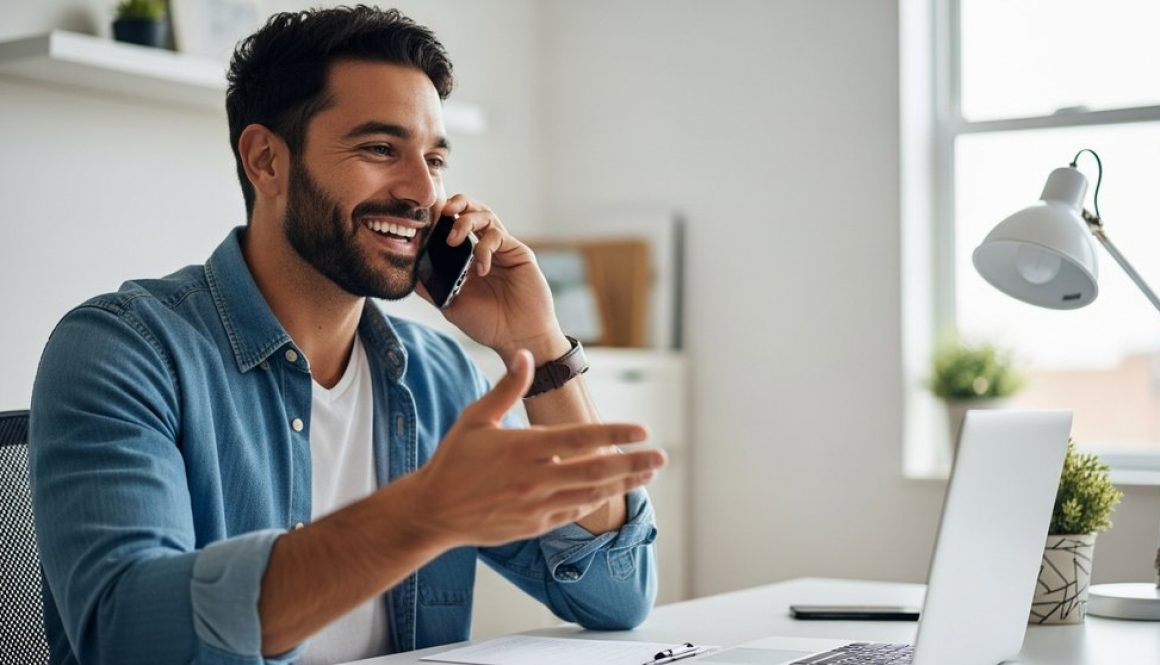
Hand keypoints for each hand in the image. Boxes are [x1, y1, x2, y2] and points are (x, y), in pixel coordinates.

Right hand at [411, 350, 666, 546]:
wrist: (433, 510)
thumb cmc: (454, 460)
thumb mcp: (476, 418)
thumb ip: (506, 388)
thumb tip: (526, 355)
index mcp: (524, 447)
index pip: (580, 438)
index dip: (615, 434)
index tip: (643, 430)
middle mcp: (535, 478)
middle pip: (596, 471)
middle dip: (633, 463)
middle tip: (661, 456)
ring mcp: (536, 505)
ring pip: (591, 495)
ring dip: (624, 483)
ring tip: (648, 473)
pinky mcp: (534, 525)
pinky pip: (575, 513)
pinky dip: (597, 501)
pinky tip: (614, 492)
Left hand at [417, 195, 562, 363]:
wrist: (518, 339)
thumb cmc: (488, 325)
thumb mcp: (450, 305)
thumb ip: (431, 287)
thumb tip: (407, 270)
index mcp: (469, 258)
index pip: (454, 226)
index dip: (441, 218)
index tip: (424, 221)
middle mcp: (487, 249)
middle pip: (473, 210)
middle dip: (457, 203)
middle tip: (442, 210)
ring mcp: (503, 249)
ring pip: (486, 216)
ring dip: (466, 221)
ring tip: (452, 238)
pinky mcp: (518, 252)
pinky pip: (498, 236)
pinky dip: (484, 248)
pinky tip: (481, 269)